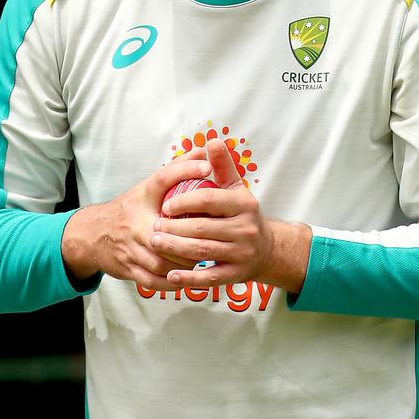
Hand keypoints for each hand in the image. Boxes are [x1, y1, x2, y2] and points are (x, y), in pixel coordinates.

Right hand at [61, 148, 212, 289]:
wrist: (94, 234)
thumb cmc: (132, 208)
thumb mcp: (150, 187)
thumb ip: (178, 169)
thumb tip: (206, 150)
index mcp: (142, 196)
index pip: (163, 177)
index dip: (185, 169)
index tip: (207, 168)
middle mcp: (135, 220)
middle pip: (167, 229)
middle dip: (191, 234)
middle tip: (215, 234)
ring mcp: (130, 247)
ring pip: (163, 259)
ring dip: (185, 261)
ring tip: (203, 256)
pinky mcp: (128, 269)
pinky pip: (154, 280)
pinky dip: (173, 280)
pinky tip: (187, 276)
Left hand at [150, 138, 310, 291]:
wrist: (265, 249)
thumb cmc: (240, 213)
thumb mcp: (235, 187)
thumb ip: (222, 165)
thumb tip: (213, 140)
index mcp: (245, 204)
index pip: (209, 199)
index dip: (184, 202)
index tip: (165, 205)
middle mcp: (246, 229)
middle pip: (202, 228)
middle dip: (174, 228)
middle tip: (153, 228)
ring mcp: (242, 254)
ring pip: (202, 251)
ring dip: (175, 249)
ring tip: (155, 243)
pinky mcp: (236, 275)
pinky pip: (209, 278)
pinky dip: (188, 278)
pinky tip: (170, 276)